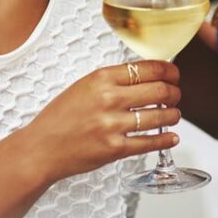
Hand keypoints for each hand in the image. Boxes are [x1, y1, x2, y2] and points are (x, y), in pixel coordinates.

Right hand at [23, 60, 181, 183]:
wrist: (41, 148)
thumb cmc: (60, 117)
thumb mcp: (83, 86)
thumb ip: (112, 80)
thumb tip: (146, 76)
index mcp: (101, 78)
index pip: (148, 68)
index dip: (169, 71)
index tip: (174, 75)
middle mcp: (109, 99)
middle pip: (159, 90)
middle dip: (174, 93)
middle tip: (176, 95)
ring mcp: (112, 125)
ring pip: (159, 116)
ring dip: (173, 115)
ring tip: (173, 115)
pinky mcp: (114, 149)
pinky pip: (150, 143)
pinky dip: (166, 140)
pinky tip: (171, 137)